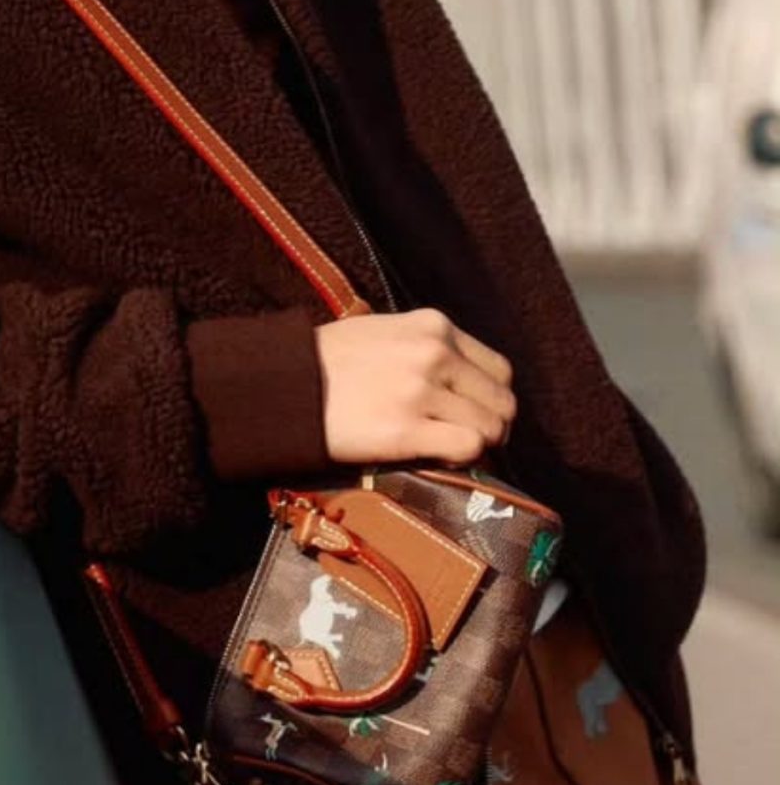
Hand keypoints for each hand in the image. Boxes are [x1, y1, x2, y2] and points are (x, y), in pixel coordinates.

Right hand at [315, 309, 516, 467]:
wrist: (282, 383)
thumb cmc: (326, 360)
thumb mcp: (383, 332)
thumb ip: (425, 346)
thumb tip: (459, 379)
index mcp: (433, 326)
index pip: (498, 369)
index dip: (490, 398)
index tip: (473, 413)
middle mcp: (435, 353)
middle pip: (503, 401)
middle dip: (491, 425)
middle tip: (467, 439)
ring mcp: (422, 391)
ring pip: (491, 427)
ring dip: (478, 445)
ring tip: (450, 450)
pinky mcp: (406, 429)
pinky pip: (468, 447)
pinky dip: (462, 458)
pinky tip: (438, 457)